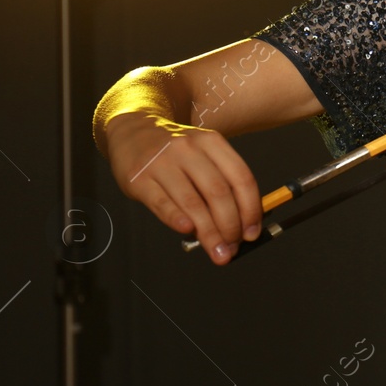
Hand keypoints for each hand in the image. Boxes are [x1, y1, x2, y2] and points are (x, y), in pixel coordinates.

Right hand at [104, 112, 261, 264]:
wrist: (133, 132)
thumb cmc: (175, 154)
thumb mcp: (203, 155)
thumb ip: (221, 183)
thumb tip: (241, 227)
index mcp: (211, 142)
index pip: (241, 178)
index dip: (251, 209)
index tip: (252, 233)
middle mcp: (188, 149)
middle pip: (218, 192)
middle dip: (230, 226)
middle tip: (233, 248)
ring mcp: (162, 162)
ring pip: (192, 202)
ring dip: (209, 232)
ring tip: (218, 252)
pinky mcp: (139, 178)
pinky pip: (162, 203)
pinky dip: (176, 219)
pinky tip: (187, 231)